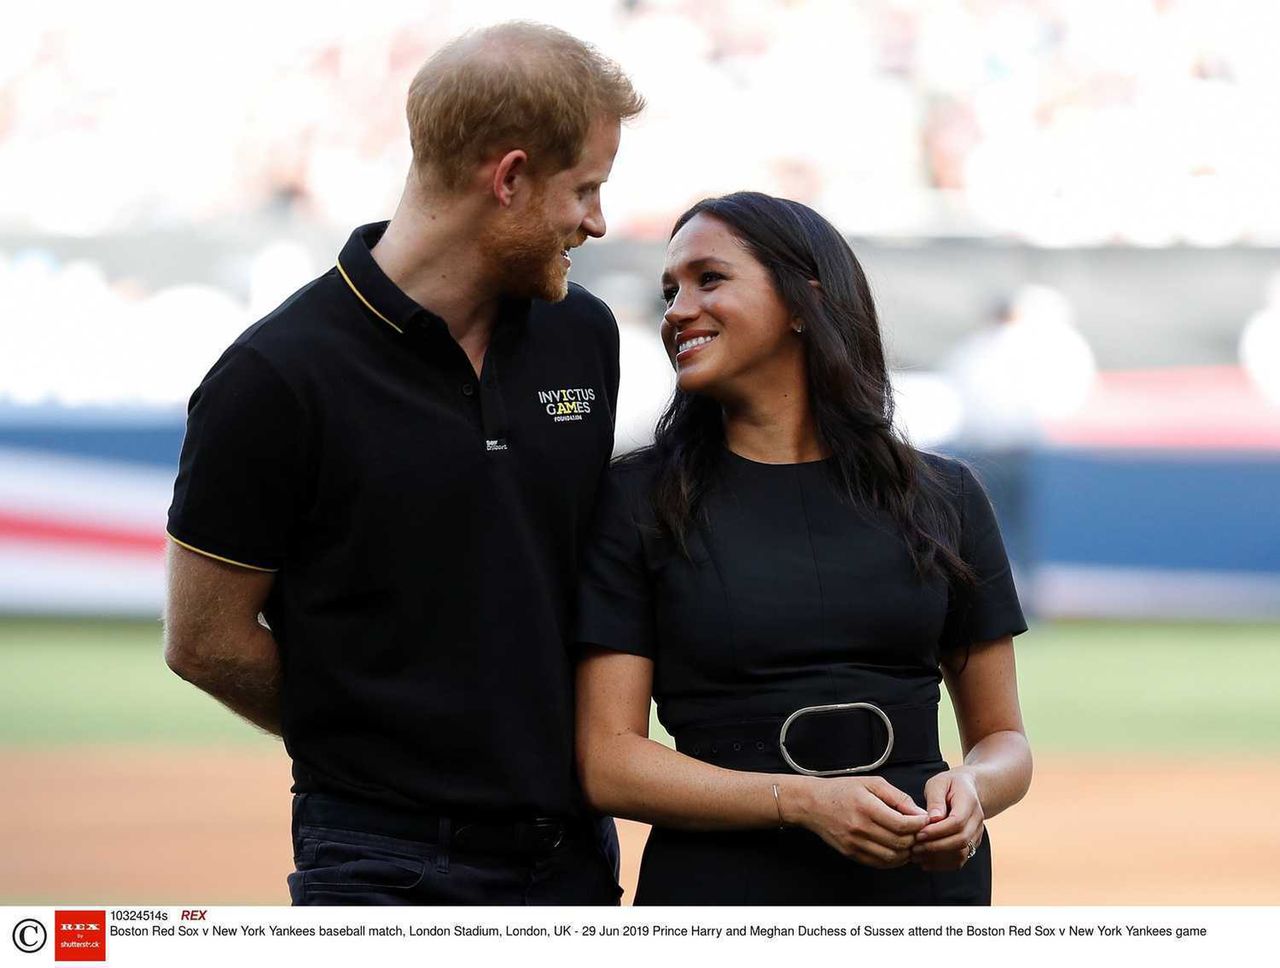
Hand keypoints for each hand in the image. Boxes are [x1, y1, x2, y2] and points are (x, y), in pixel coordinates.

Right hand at [784, 775, 929, 868]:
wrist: (812, 804)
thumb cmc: (843, 790)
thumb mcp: (872, 783)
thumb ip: (898, 798)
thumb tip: (919, 813)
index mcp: (866, 807)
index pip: (902, 824)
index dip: (919, 824)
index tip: (924, 819)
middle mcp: (860, 828)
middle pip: (900, 843)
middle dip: (916, 838)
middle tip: (919, 830)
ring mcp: (855, 844)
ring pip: (892, 857)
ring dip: (906, 851)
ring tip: (909, 840)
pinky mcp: (851, 854)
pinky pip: (880, 863)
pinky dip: (893, 859)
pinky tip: (896, 849)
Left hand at [911, 768, 984, 870]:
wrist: (967, 789)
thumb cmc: (949, 784)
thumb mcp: (939, 783)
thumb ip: (935, 800)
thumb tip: (933, 818)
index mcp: (969, 802)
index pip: (957, 822)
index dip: (937, 831)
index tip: (919, 833)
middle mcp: (977, 821)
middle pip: (961, 840)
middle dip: (935, 846)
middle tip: (914, 847)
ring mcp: (976, 834)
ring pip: (962, 854)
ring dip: (938, 858)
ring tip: (916, 855)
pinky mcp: (971, 844)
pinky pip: (960, 859)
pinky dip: (943, 864)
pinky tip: (925, 861)